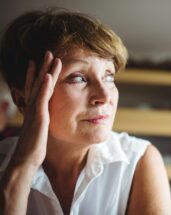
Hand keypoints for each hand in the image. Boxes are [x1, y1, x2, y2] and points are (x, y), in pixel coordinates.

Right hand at [11, 51, 61, 168]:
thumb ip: (41, 122)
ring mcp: (34, 111)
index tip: (40, 63)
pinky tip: (48, 76)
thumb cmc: (33, 148)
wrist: (26, 161)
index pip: (36, 89)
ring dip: (46, 71)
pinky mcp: (38, 117)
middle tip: (48, 53)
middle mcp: (33, 108)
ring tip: (51, 57)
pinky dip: (44, 86)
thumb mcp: (39, 131)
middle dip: (42, 67)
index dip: (37, 75)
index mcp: (34, 110)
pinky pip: (41, 99)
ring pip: (40, 87)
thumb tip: (44, 120)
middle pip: (38, 83)